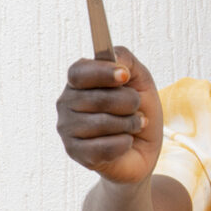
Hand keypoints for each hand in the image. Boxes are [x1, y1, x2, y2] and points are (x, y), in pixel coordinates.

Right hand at [56, 46, 161, 183]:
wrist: (143, 149)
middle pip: (97, 98)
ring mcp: (67, 129)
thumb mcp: (140, 80)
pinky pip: (104, 147)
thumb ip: (126, 60)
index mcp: (78, 81)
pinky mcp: (75, 153)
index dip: (102, 72)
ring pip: (101, 124)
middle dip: (128, 102)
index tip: (125, 76)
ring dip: (129, 124)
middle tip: (137, 107)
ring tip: (135, 125)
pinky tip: (126, 142)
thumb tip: (114, 58)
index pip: (79, 72)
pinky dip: (123, 144)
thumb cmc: (137, 111)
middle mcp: (66, 103)